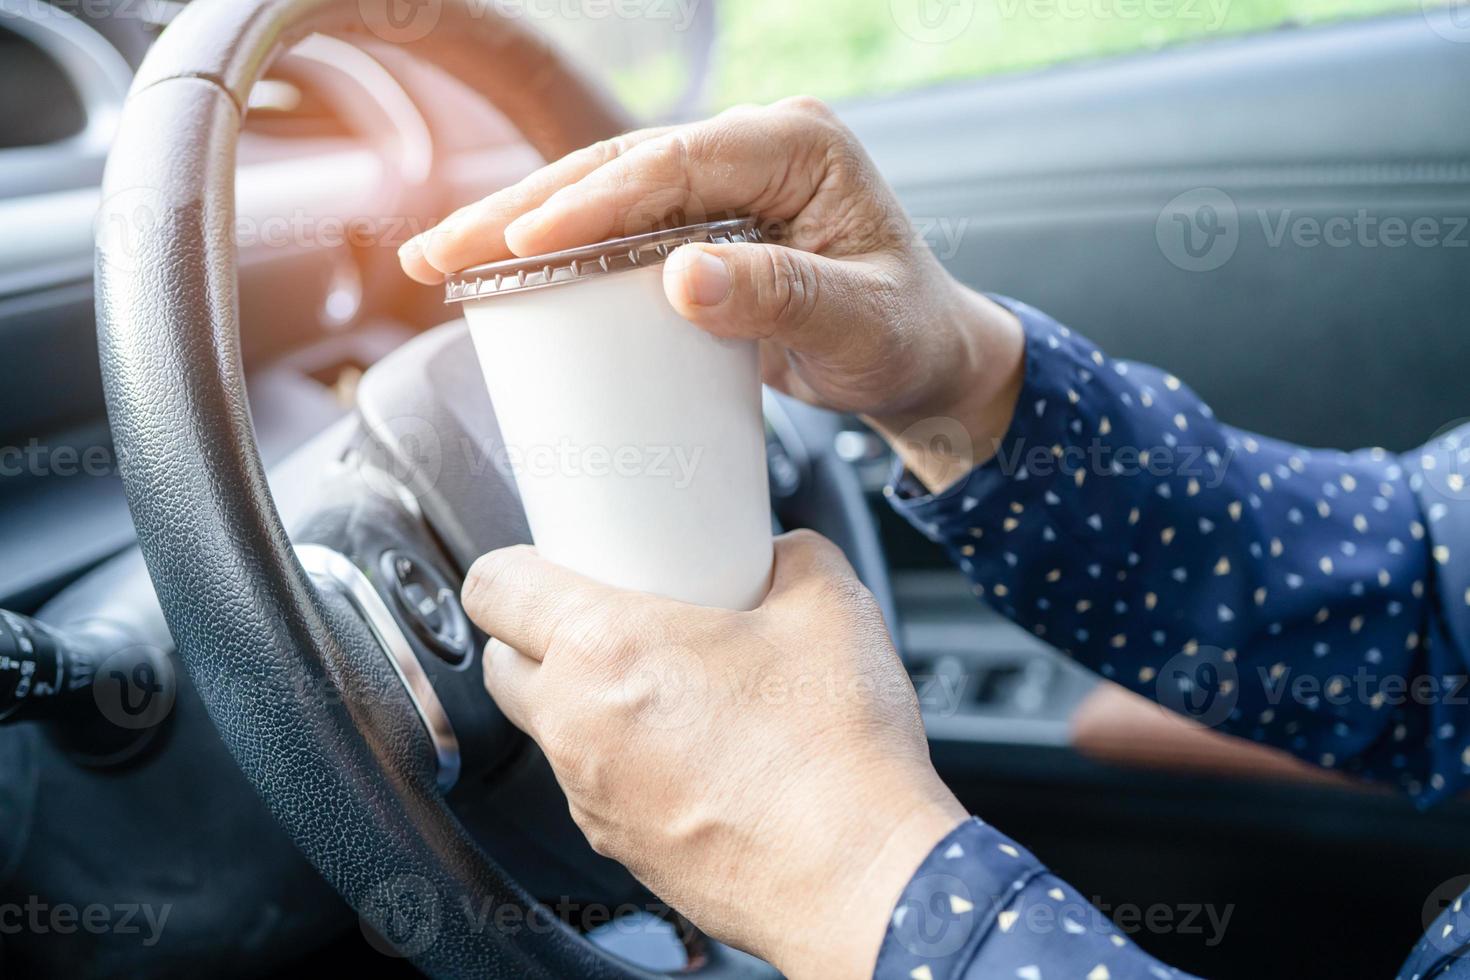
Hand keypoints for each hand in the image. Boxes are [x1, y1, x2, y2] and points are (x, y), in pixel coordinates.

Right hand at [400, 97, 1024, 491]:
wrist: (928, 358)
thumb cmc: (909, 338)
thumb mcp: (860, 325)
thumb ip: (782, 297)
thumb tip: (682, 279)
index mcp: (798, 146)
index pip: (675, 162)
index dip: (593, 203)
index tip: (524, 244)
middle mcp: (754, 148)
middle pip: (617, 166)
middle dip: (522, 208)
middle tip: (442, 251)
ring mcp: (724, 182)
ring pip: (602, 191)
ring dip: (519, 225)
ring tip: (441, 260)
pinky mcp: (703, 221)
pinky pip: (616, 229)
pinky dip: (555, 252)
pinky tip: (498, 275)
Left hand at [461, 530, 966, 979]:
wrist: (862, 874)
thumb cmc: (835, 749)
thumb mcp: (830, 604)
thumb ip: (792, 554)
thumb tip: (779, 551)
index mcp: (606, 649)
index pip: (494, 588)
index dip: (514, 564)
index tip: (552, 559)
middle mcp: (577, 728)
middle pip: (504, 665)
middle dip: (539, 635)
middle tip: (611, 618)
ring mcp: (592, 797)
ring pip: (551, 731)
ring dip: (585, 703)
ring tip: (668, 686)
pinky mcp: (621, 847)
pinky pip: (597, 786)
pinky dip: (625, 762)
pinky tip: (697, 751)